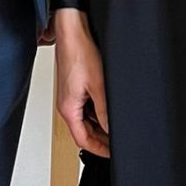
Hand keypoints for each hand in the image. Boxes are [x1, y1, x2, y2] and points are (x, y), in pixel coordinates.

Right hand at [54, 8, 109, 156]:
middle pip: (84, 131)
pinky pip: (85, 107)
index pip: (83, 140)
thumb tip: (112, 129)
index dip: (99, 150)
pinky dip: (97, 112)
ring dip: (100, 126)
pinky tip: (109, 110)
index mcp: (68, 109)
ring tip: (117, 129)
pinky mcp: (74, 87)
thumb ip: (105, 111)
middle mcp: (66, 104)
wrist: (72, 31)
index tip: (113, 154)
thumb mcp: (98, 86)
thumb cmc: (79, 53)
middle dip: (101, 139)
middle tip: (118, 144)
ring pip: (85, 119)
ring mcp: (70, 96)